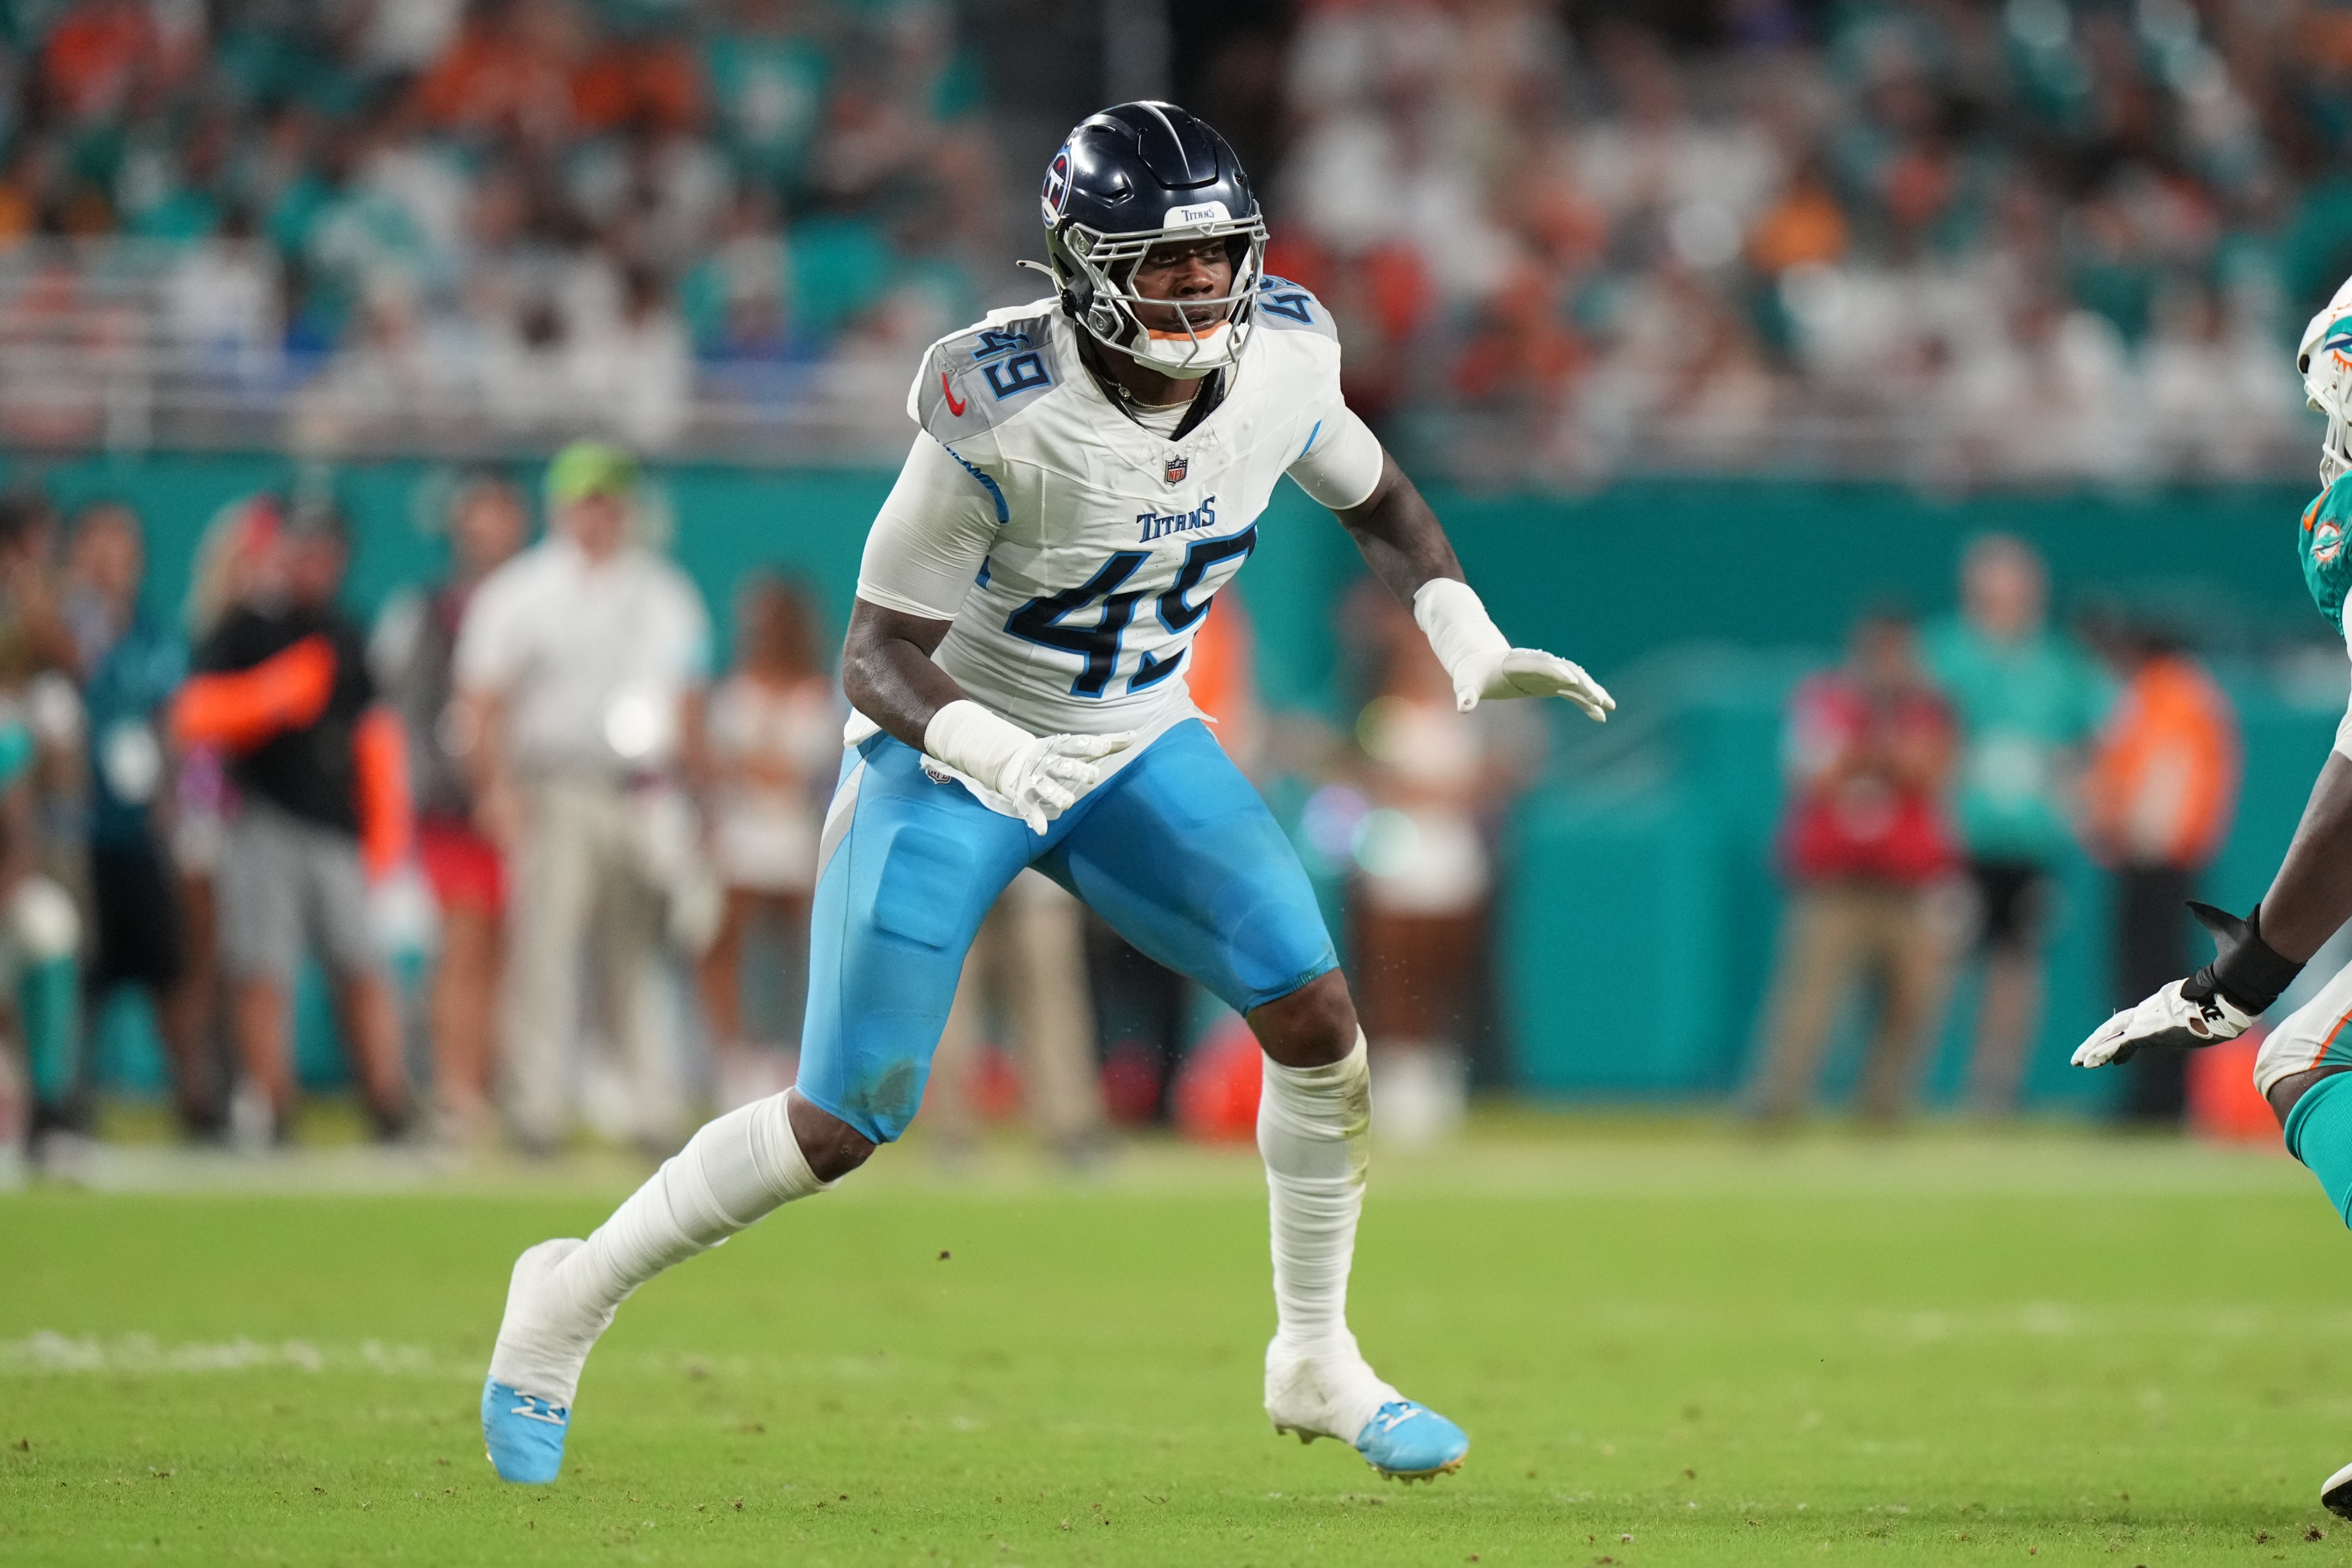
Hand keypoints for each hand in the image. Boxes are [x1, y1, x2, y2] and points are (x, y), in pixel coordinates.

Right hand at [999, 731, 1136, 833]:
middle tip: (1091, 777)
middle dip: (1075, 770)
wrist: (1016, 761)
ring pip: (1045, 787)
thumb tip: (1134, 736)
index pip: (1077, 744)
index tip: (1104, 747)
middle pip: (1062, 766)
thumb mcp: (1079, 747)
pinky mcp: (1025, 797)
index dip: (1090, 746)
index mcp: (1061, 747)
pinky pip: (1029, 809)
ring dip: (1055, 794)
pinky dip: (1035, 819)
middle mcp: (1047, 763)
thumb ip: (1107, 743)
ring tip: (1067, 803)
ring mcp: (1035, 780)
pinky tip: (1043, 829)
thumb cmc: (1059, 755)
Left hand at [1450, 647, 1613, 721]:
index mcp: (1517, 662)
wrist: (1479, 663)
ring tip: (1609, 706)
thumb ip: (1466, 694)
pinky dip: (1586, 702)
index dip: (1555, 672)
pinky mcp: (1550, 683)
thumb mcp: (1466, 683)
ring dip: (1591, 692)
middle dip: (1581, 682)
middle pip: (1564, 670)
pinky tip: (1601, 715)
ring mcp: (1546, 673)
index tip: (1571, 681)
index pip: (1540, 665)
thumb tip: (1463, 707)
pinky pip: (1573, 692)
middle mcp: (1537, 664)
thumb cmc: (1471, 674)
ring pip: (1575, 679)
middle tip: (1597, 697)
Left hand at [2072, 978, 2255, 1067]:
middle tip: (2084, 1057)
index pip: (2136, 1021)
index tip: (2117, 1053)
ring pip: (2113, 1036)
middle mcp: (2151, 1012)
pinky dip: (2104, 1052)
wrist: (2230, 990)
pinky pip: (2121, 1044)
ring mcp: (2149, 1020)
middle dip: (2100, 1042)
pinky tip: (2088, 1061)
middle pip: (2117, 1027)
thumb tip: (2226, 995)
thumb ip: (2209, 991)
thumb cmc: (2228, 987)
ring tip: (2078, 1062)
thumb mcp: (2215, 993)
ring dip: (2095, 1050)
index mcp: (2164, 1005)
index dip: (2123, 1035)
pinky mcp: (2150, 1031)